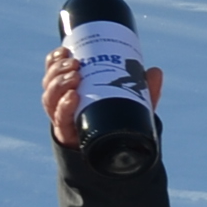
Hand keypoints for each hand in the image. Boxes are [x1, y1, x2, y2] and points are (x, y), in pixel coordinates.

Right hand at [40, 46, 165, 150]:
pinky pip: (59, 119)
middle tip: (76, 64)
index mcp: (69, 91)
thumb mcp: (128, 104)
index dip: (54, 60)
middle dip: (58, 70)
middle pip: (49, 83)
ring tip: (75, 77)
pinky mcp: (66, 134)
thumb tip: (156, 71)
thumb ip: (142, 89)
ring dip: (59, 85)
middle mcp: (60, 104)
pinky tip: (72, 97)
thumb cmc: (116, 124)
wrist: (113, 156)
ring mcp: (61, 119)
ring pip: (49, 98)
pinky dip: (64, 107)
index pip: (53, 72)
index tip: (65, 50)